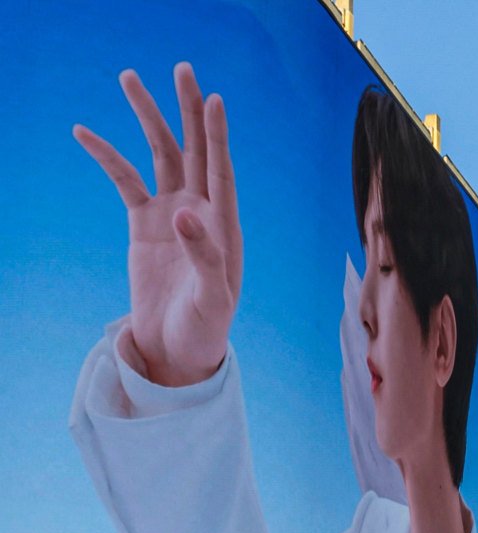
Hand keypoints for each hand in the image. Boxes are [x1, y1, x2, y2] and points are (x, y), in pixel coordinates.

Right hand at [74, 64, 241, 387]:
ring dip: (148, 119)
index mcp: (225, 226)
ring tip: (129, 79)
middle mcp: (202, 212)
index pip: (221, 170)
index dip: (218, 136)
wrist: (178, 349)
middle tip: (182, 68)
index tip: (213, 100)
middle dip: (188, 110)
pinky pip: (124, 180)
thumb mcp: (212, 298)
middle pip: (195, 150)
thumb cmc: (206, 328)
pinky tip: (84, 132)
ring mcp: (172, 214)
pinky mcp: (145, 224)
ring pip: (160, 155)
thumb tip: (187, 212)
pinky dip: (106, 156)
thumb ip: (204, 254)